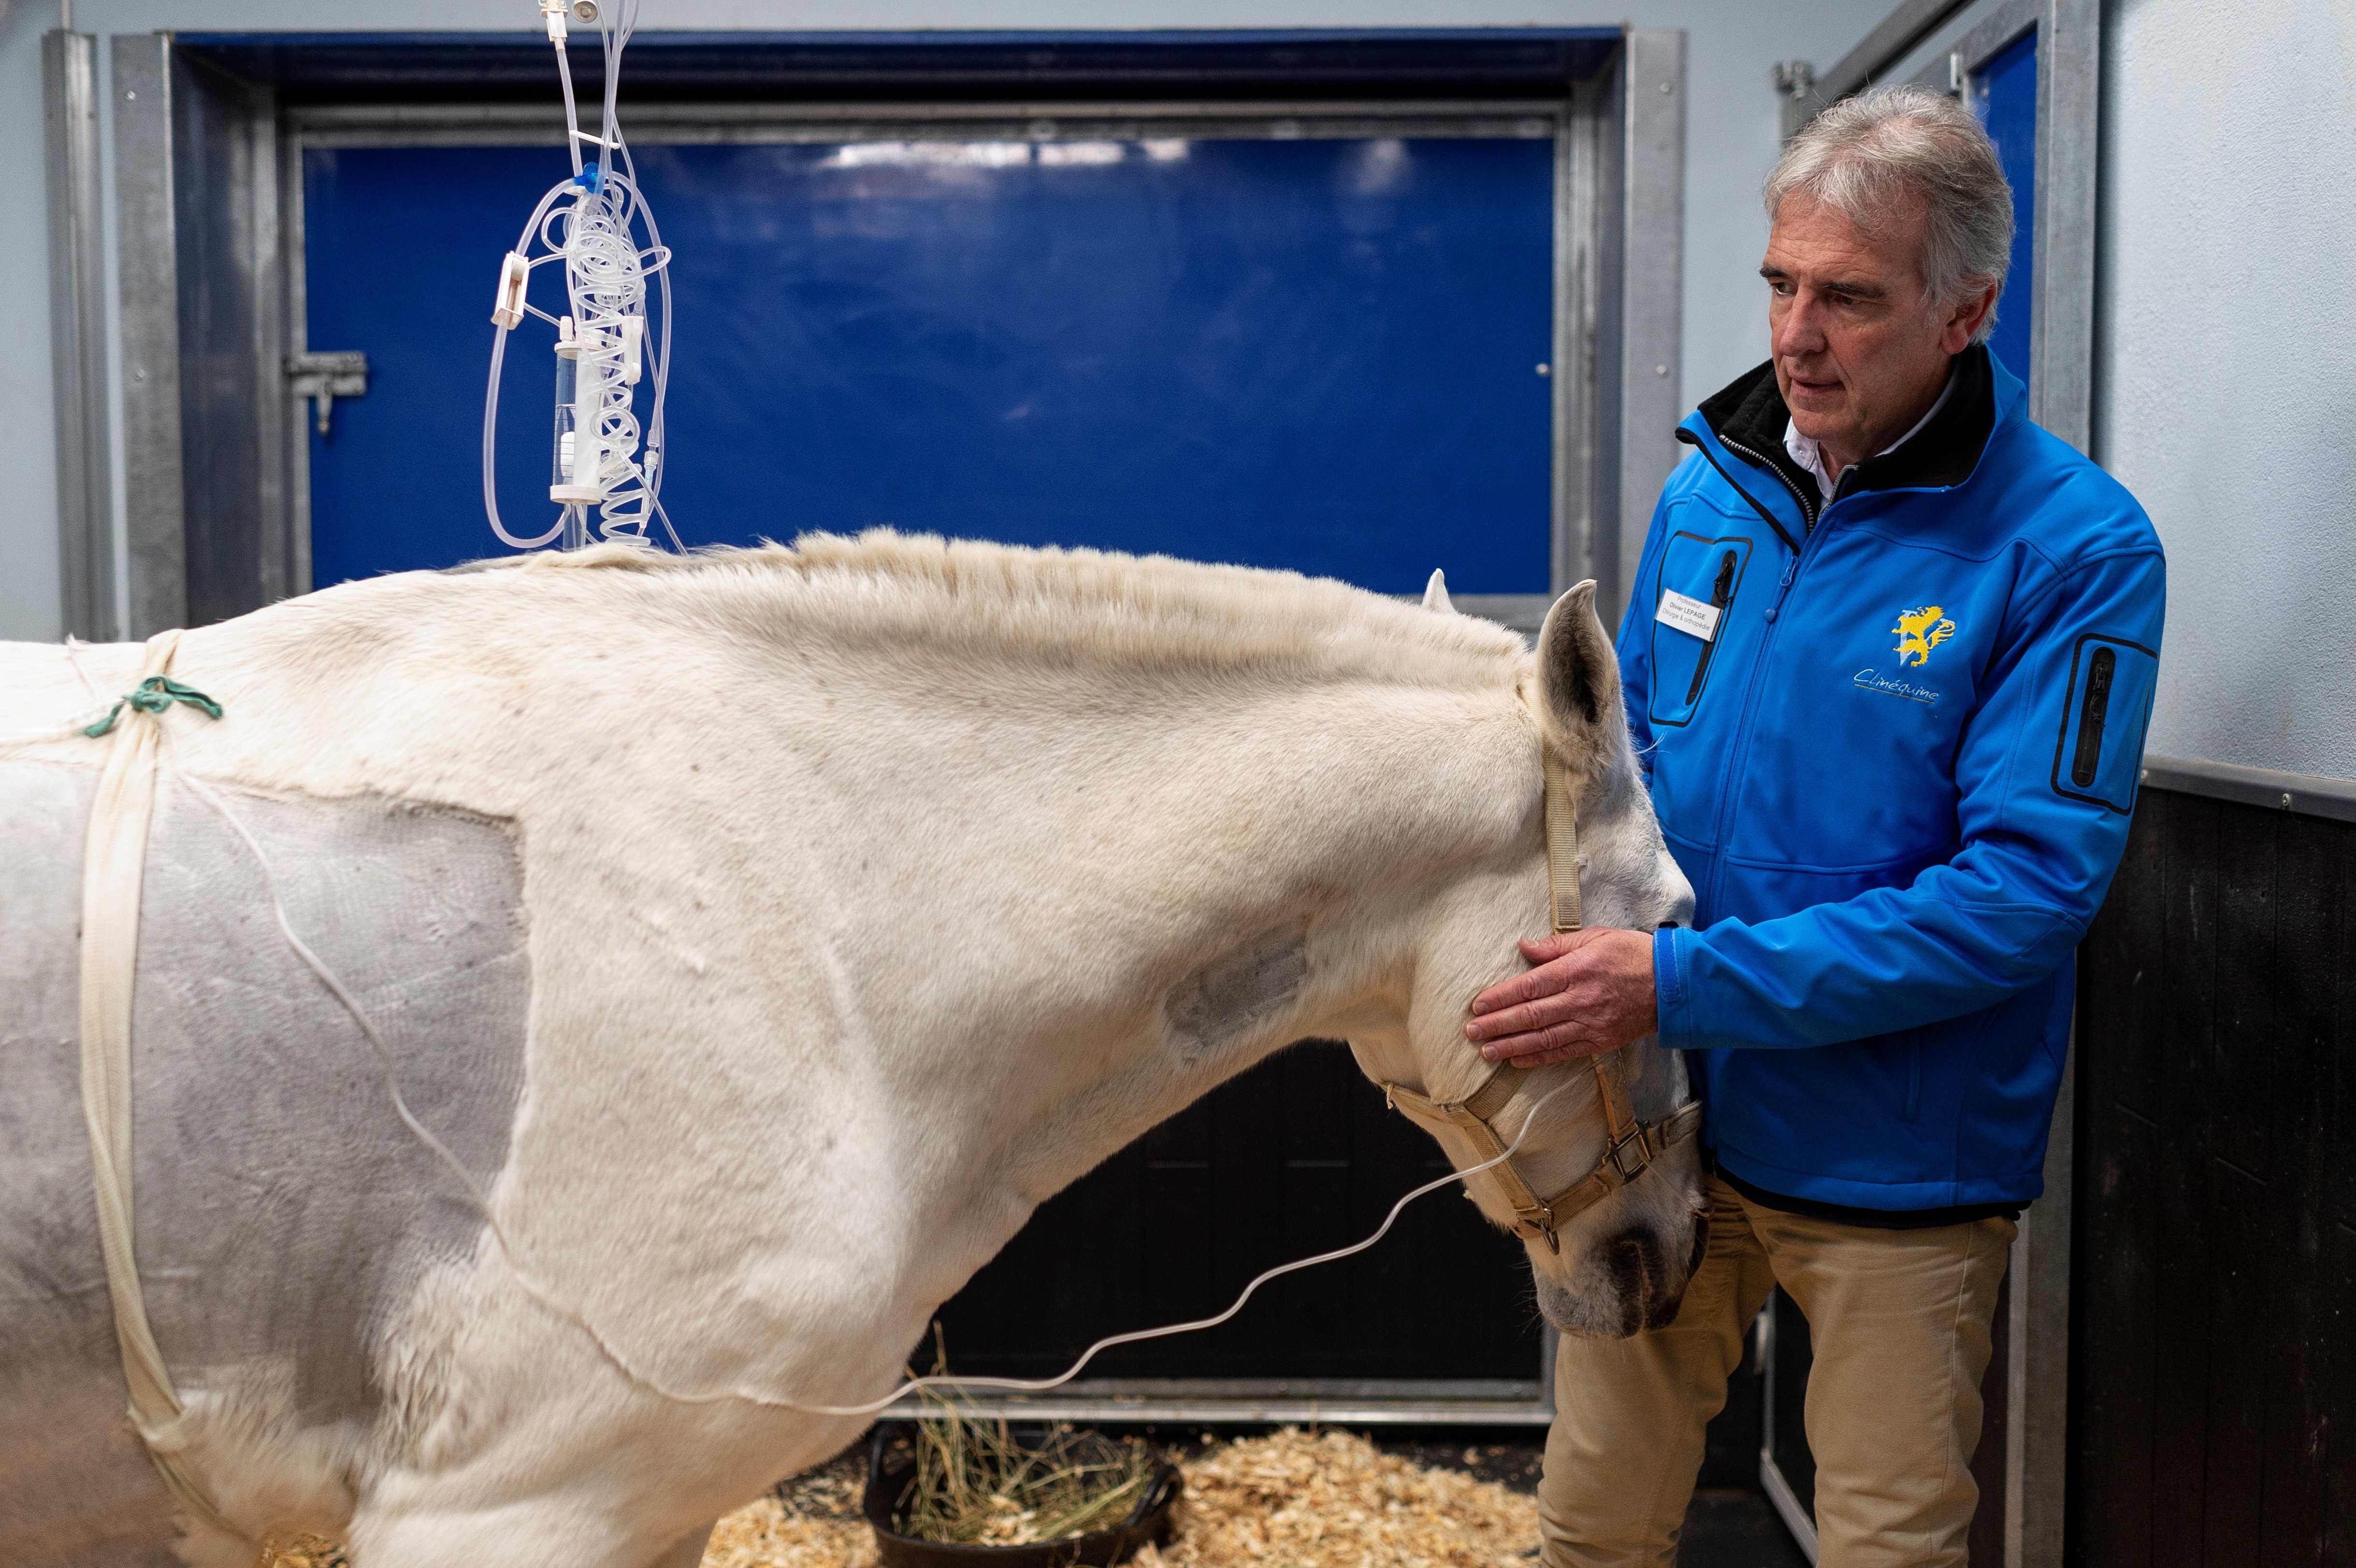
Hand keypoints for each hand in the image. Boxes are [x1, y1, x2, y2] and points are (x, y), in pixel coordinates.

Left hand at [1463, 928, 1658, 1067]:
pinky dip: (1538, 1058)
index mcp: (1576, 971)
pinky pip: (1564, 1052)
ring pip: (1543, 1038)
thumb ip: (1557, 945)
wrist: (1674, 984)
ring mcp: (1590, 1024)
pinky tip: (1517, 1060)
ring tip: (1486, 1051)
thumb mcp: (1595, 937)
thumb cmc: (1633, 954)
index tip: (1478, 1005)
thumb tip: (1524, 946)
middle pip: (1530, 1015)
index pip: (1529, 986)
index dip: (1501, 997)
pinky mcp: (1600, 1042)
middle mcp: (1580, 1000)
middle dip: (1497, 1024)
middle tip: (1471, 1031)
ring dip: (1511, 1045)